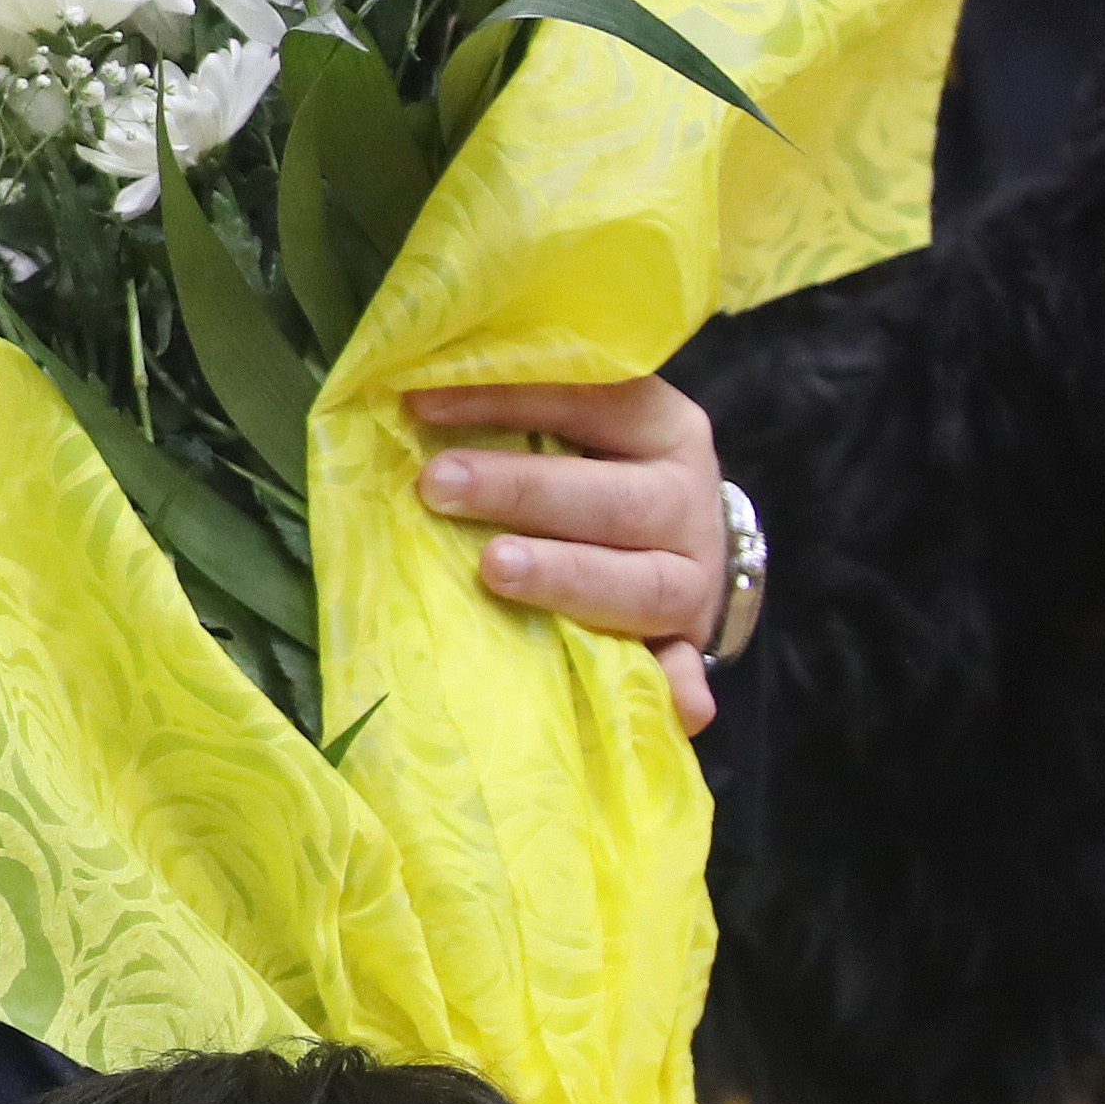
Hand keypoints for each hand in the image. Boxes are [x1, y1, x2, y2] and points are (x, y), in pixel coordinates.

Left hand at [407, 375, 735, 734]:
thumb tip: (411, 398)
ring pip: (643, 584)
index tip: (418, 404)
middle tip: (437, 487)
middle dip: (523, 491)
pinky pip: (683, 666)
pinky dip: (675, 685)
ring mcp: (693, 577)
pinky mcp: (685, 640)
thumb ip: (517, 415)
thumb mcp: (578, 426)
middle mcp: (686, 500)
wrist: (679, 537)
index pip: (590, 401)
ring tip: (495, 570)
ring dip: (569, 579)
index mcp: (660, 429)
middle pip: (615, 499)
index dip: (506, 400)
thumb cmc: (597, 469)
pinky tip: (670, 705)